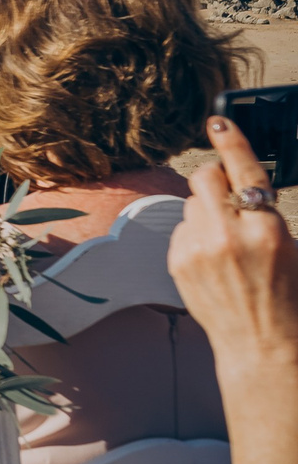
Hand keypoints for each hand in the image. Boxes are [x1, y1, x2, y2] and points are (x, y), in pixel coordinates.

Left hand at [170, 117, 297, 373]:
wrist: (262, 343)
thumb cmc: (288, 296)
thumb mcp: (293, 249)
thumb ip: (266, 216)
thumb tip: (243, 189)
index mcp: (266, 229)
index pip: (245, 171)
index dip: (232, 141)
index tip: (217, 121)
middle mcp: (228, 235)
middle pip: (204, 178)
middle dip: (215, 179)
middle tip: (229, 197)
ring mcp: (198, 249)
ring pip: (191, 204)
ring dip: (206, 212)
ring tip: (226, 243)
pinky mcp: (177, 262)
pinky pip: (181, 229)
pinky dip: (194, 236)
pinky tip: (212, 260)